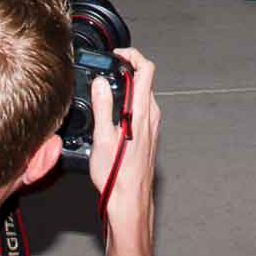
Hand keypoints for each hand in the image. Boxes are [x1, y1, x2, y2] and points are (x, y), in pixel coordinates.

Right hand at [88, 48, 158, 255]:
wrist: (131, 200)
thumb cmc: (117, 175)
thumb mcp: (102, 138)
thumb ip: (103, 106)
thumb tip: (102, 82)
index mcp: (142, 112)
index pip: (146, 70)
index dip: (132, 55)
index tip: (117, 54)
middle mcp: (152, 116)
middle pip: (145, 80)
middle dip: (127, 70)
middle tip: (107, 70)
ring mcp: (153, 126)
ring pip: (144, 95)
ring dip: (128, 87)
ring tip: (107, 90)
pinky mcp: (150, 135)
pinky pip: (143, 109)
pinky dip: (131, 101)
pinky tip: (114, 113)